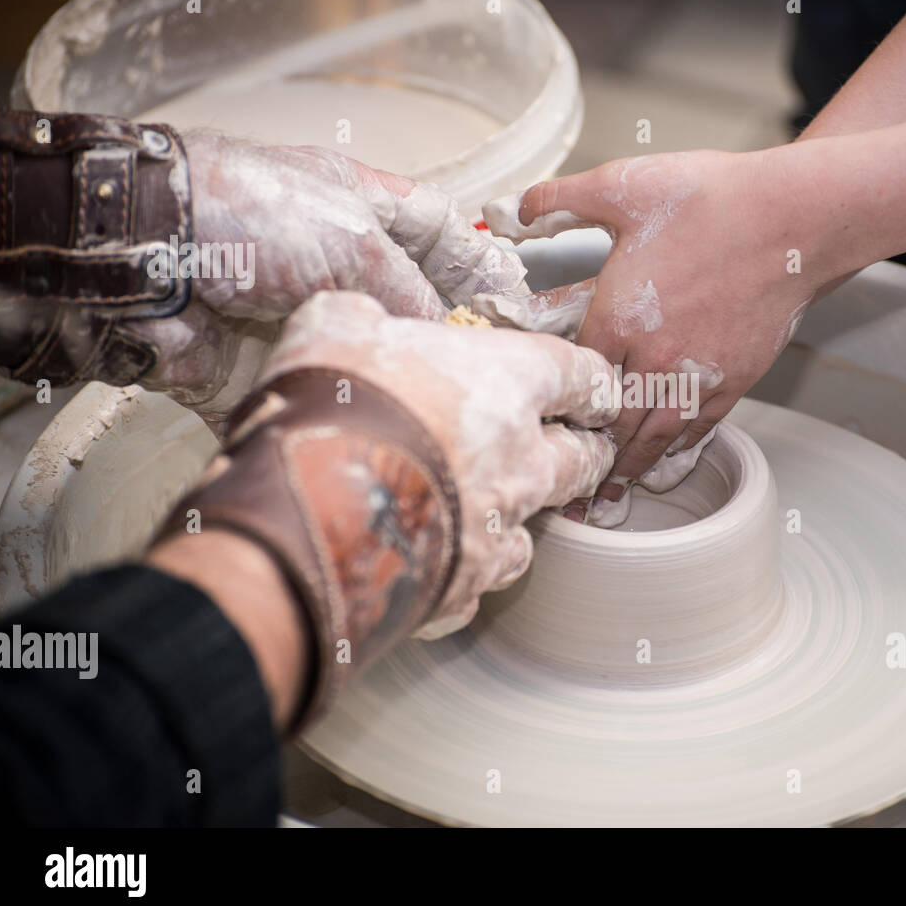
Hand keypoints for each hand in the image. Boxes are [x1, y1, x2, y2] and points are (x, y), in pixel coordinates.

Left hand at [133, 130, 528, 427]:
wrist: (140, 256)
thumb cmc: (246, 214)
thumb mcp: (354, 238)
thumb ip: (412, 289)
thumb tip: (446, 340)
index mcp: (358, 211)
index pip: (438, 233)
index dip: (481, 264)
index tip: (520, 302)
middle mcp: (334, 267)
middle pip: (412, 307)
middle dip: (454, 339)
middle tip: (504, 373)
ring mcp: (301, 321)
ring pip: (373, 363)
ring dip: (408, 388)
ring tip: (462, 416)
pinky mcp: (267, 372)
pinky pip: (320, 404)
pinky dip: (350, 423)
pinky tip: (397, 441)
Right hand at [260, 290, 617, 638]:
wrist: (307, 510)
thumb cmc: (332, 409)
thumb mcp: (336, 327)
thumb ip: (362, 320)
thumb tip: (356, 321)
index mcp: (506, 383)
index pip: (579, 375)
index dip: (591, 382)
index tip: (597, 391)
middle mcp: (520, 460)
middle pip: (579, 458)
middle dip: (585, 452)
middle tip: (582, 449)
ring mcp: (498, 529)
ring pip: (538, 524)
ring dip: (527, 514)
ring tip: (508, 510)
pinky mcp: (465, 586)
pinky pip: (482, 580)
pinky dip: (469, 570)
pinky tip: (446, 563)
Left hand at [477, 151, 822, 522]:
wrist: (791, 217)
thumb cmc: (711, 198)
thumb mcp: (621, 185)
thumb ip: (560, 197)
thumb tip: (515, 207)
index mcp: (615, 319)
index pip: (574, 379)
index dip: (556, 407)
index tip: (541, 431)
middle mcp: (651, 358)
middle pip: (611, 424)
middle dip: (587, 460)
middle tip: (567, 492)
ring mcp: (694, 375)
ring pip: (652, 438)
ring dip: (628, 471)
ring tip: (608, 501)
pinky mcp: (732, 380)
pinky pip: (697, 430)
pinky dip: (676, 454)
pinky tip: (663, 468)